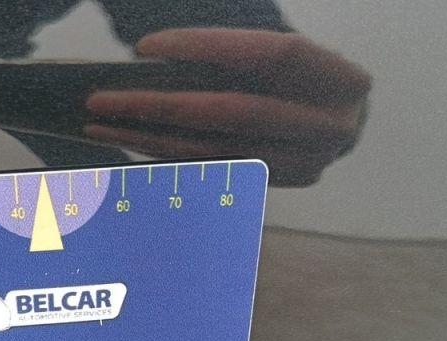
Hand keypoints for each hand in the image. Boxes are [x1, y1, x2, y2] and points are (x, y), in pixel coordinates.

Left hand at [85, 29, 370, 185]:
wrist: (346, 118)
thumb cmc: (303, 74)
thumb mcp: (281, 55)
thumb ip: (237, 56)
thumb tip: (153, 64)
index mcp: (341, 79)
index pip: (270, 55)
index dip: (208, 47)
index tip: (145, 48)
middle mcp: (331, 128)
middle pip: (232, 112)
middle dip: (159, 105)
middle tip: (100, 99)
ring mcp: (306, 166)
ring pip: (213, 151)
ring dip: (149, 139)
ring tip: (101, 124)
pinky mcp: (279, 186)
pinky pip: (209, 170)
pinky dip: (167, 157)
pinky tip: (130, 145)